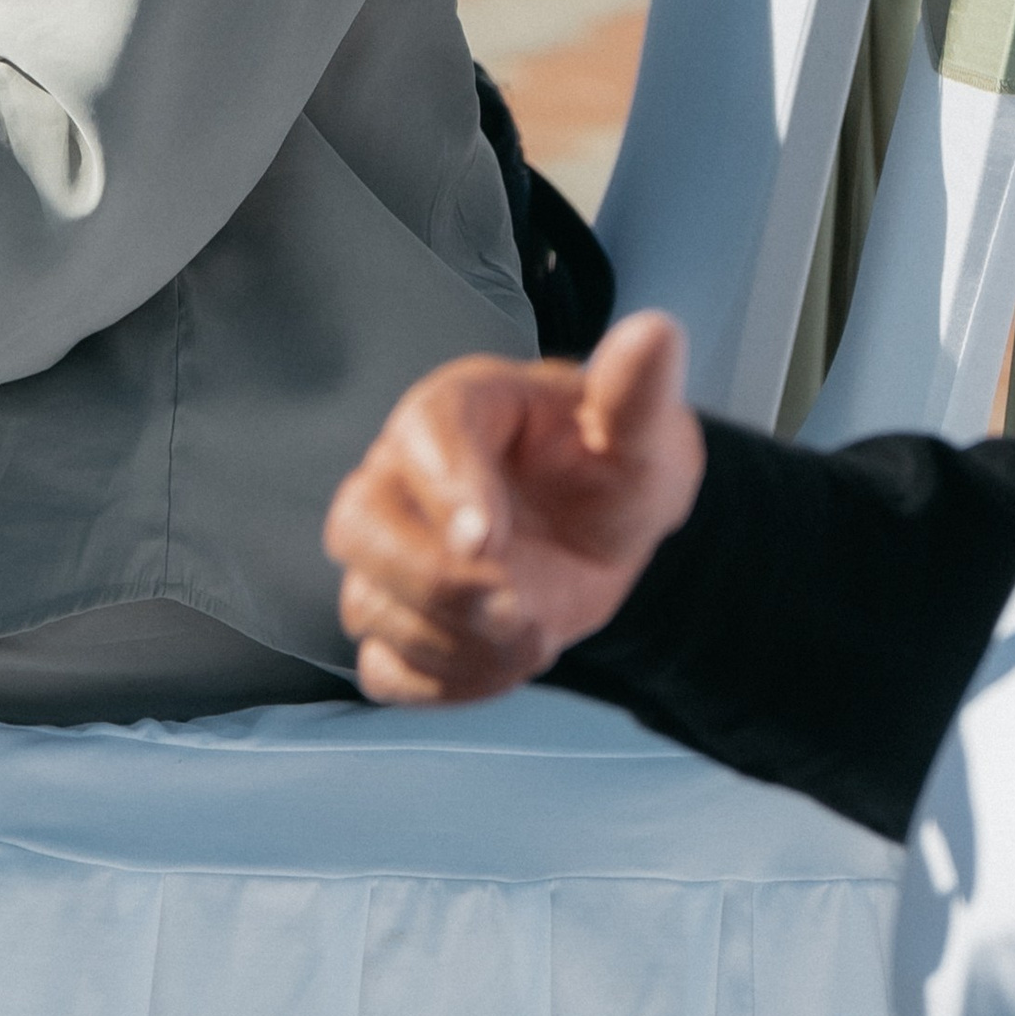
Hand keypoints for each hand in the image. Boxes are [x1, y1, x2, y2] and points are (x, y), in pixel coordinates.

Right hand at [322, 311, 704, 703]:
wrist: (601, 530)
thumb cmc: (608, 464)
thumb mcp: (641, 432)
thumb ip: (638, 392)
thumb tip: (656, 333)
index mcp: (457, 411)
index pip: (423, 434)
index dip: (446, 486)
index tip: (488, 540)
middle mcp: (402, 477)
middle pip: (358, 524)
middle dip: (432, 581)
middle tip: (518, 608)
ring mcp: (391, 554)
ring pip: (365, 603)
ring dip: (448, 640)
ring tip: (534, 635)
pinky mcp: (400, 621)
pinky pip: (384, 669)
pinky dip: (440, 682)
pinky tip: (504, 662)